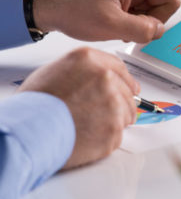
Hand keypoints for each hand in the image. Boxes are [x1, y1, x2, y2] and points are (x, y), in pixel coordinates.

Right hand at [18, 47, 138, 168]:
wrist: (30, 131)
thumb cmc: (35, 105)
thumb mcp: (55, 71)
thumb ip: (83, 71)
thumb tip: (101, 78)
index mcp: (89, 60)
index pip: (119, 68)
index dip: (126, 80)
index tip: (132, 88)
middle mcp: (105, 77)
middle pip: (127, 92)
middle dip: (122, 104)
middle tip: (109, 114)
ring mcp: (113, 102)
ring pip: (126, 113)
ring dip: (115, 121)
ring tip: (91, 127)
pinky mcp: (114, 126)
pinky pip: (118, 133)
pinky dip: (107, 138)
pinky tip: (89, 137)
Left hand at [33, 0, 180, 42]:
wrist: (49, 4)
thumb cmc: (73, 4)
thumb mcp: (110, 23)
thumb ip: (143, 30)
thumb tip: (159, 31)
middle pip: (170, 1)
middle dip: (155, 18)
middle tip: (129, 24)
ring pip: (160, 10)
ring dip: (144, 22)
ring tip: (120, 24)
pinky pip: (148, 13)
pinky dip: (137, 23)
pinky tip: (118, 23)